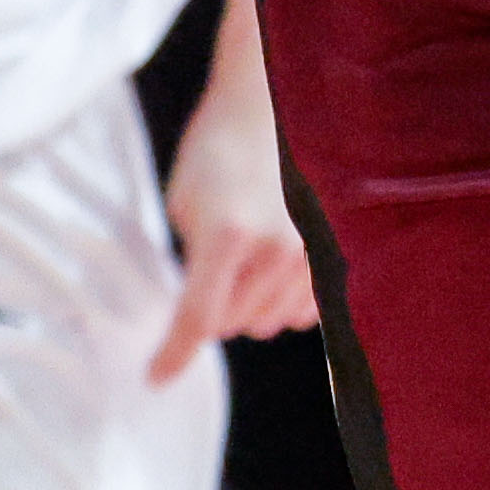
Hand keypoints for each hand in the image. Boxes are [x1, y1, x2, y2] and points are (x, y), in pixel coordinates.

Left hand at [156, 55, 322, 370]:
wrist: (273, 112)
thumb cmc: (217, 154)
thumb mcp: (184, 205)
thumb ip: (193, 263)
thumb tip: (201, 311)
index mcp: (226, 236)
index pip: (197, 317)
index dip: (174, 354)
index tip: (155, 378)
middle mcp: (275, 251)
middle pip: (233, 325)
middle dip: (214, 309)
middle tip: (212, 267)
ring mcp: (311, 255)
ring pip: (268, 323)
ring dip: (249, 306)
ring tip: (245, 260)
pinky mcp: (334, 258)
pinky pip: (302, 313)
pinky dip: (281, 302)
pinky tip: (274, 269)